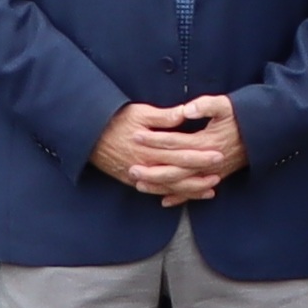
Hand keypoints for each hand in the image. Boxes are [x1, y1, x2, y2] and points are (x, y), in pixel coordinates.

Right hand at [94, 96, 235, 202]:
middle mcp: (147, 165)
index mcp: (151, 148)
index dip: (200, 156)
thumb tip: (184, 113)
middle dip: (201, 175)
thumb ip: (163, 117)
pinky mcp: (133, 180)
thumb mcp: (139, 112)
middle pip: (179, 173)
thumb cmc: (115, 120)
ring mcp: (140, 175)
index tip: (217, 155)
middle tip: (220, 173)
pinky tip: (184, 195)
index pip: (181, 154)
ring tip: (210, 189)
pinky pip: (157, 191)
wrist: (88, 136)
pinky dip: (172, 194)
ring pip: (170, 187)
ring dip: (191, 189)